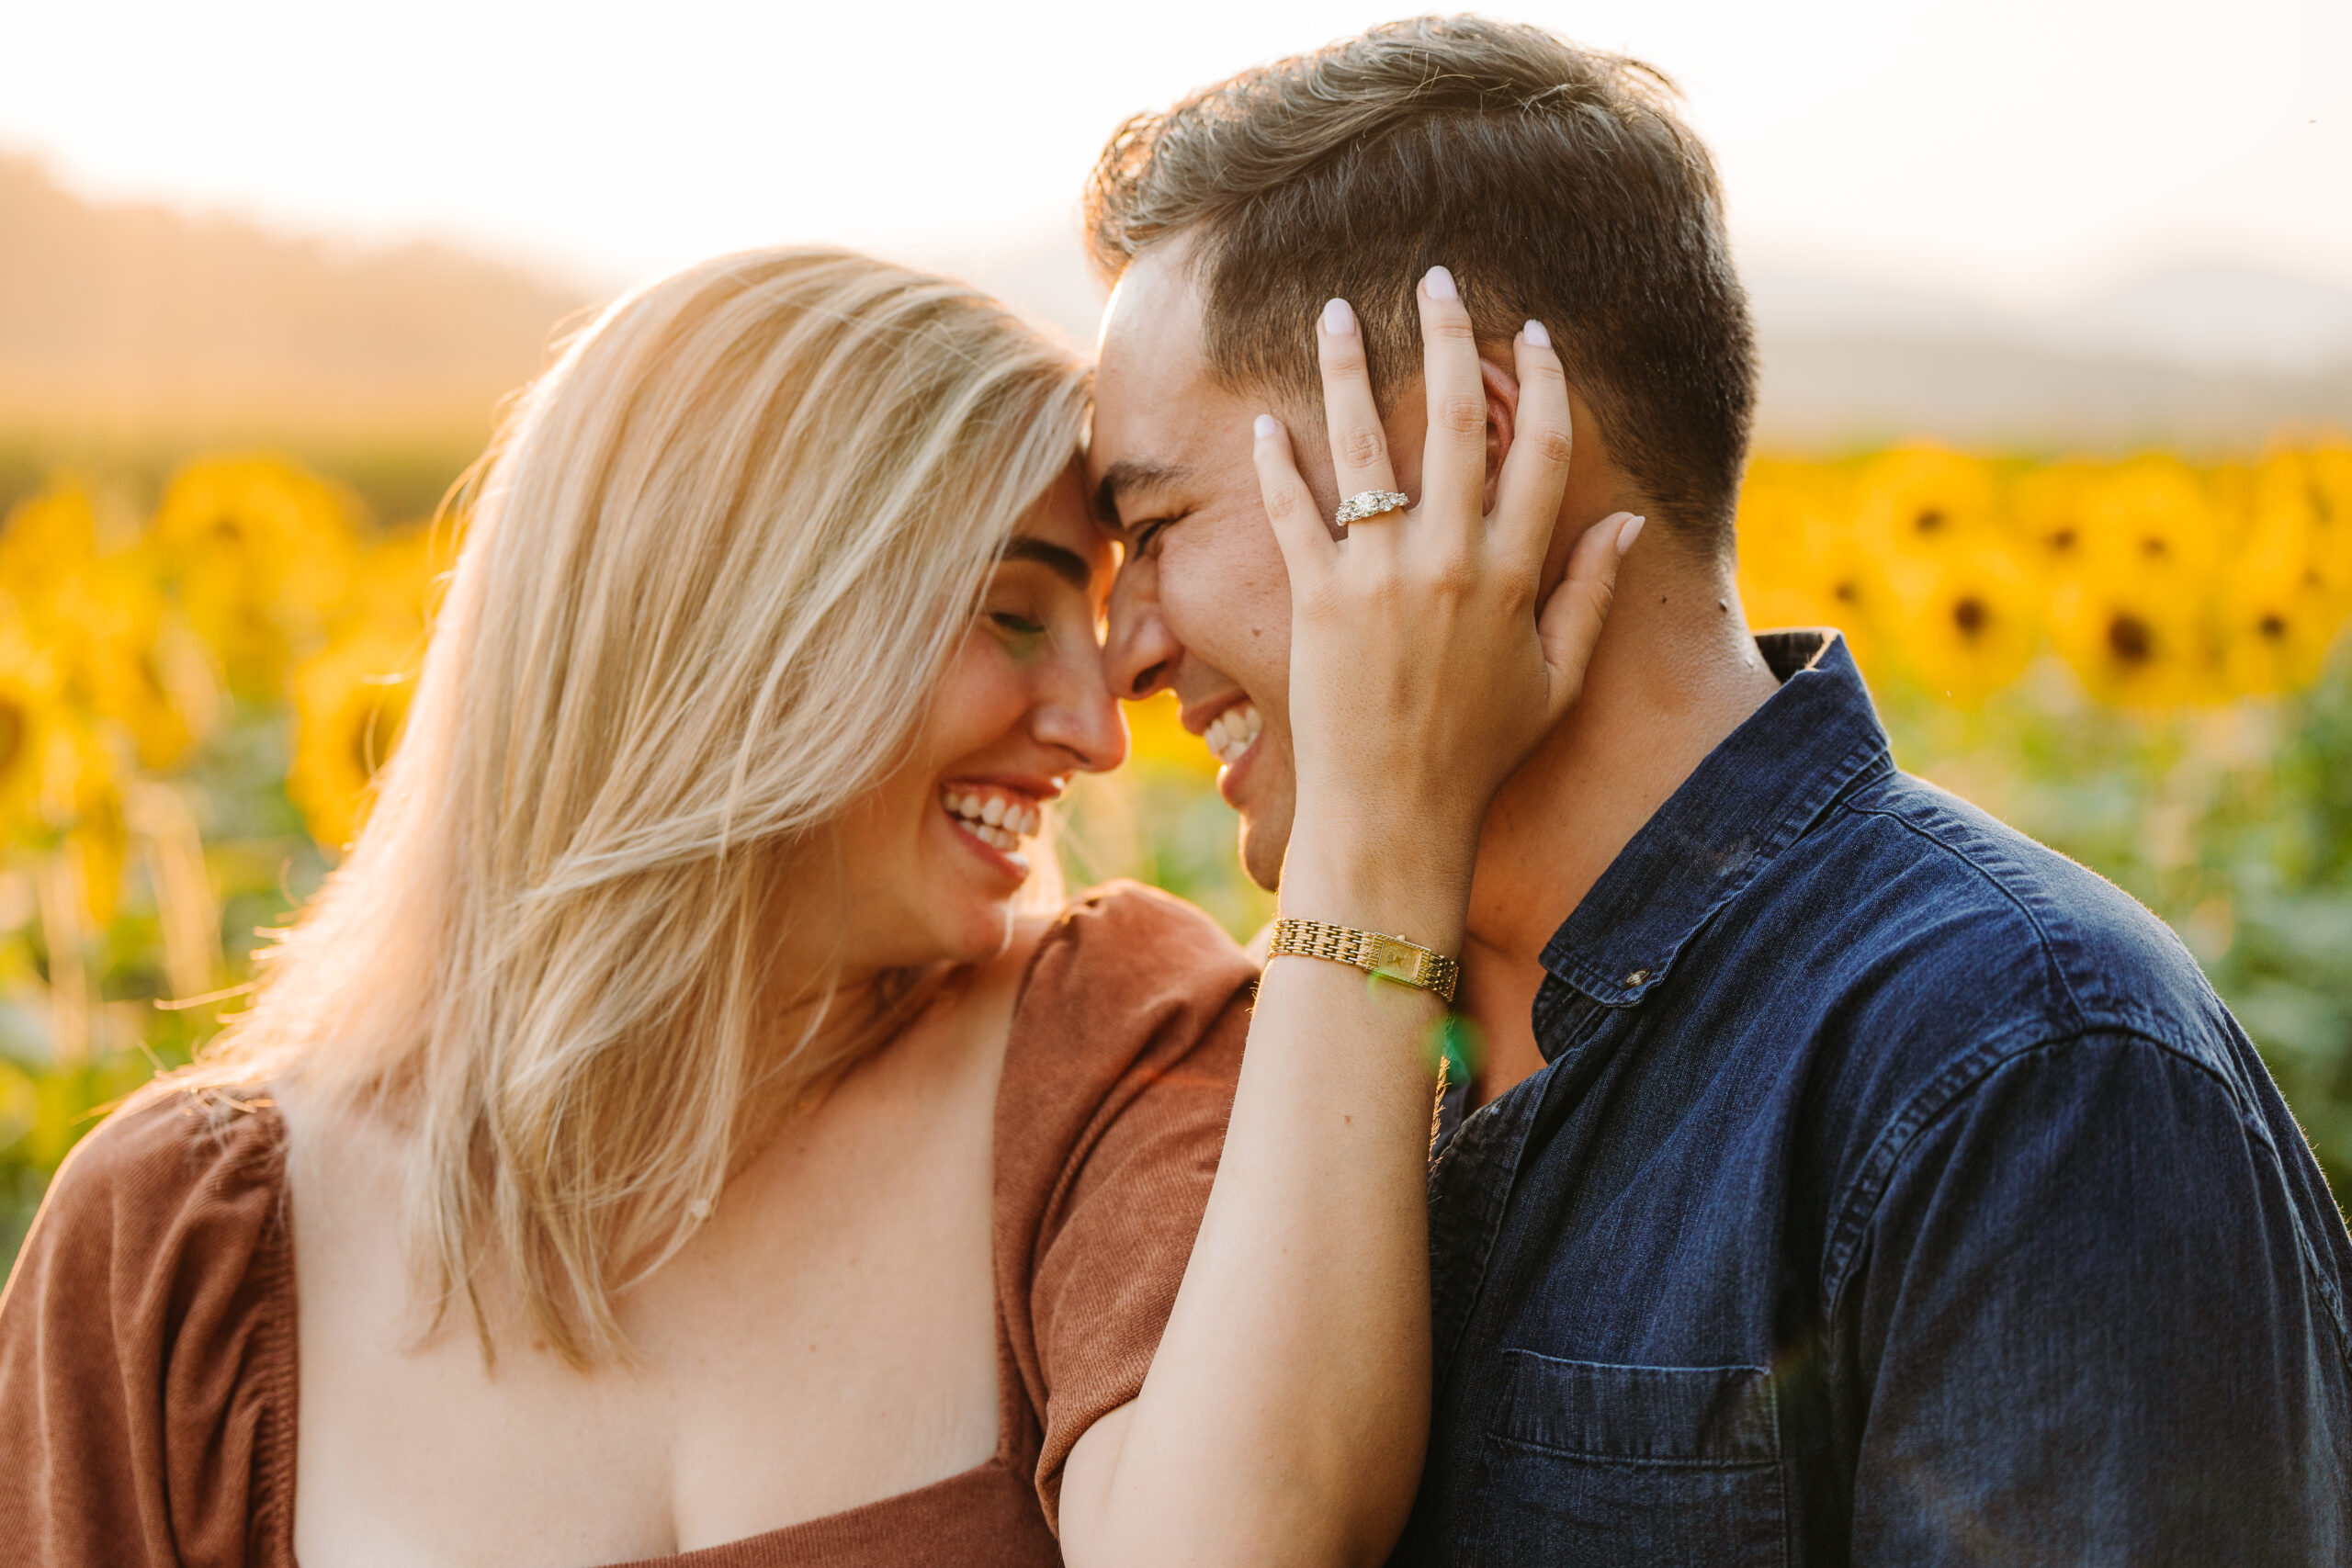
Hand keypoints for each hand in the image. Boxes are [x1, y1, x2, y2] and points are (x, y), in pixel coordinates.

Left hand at [1252, 266, 1638, 919]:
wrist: (1394, 816)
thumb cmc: (1480, 753)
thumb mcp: (1555, 681)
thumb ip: (1590, 594)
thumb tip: (1626, 520)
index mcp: (1515, 575)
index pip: (1540, 452)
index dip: (1542, 383)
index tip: (1532, 332)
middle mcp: (1450, 562)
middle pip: (1457, 424)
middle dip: (1447, 341)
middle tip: (1434, 281)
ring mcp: (1378, 577)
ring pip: (1366, 445)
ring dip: (1347, 368)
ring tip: (1332, 311)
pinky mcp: (1316, 599)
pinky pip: (1293, 511)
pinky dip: (1276, 461)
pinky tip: (1267, 415)